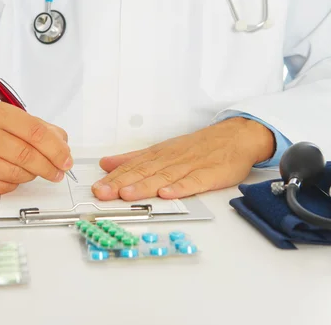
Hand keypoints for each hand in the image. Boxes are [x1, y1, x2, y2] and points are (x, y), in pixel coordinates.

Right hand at [0, 102, 72, 195]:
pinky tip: (10, 175)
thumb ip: (44, 131)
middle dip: (48, 167)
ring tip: (32, 171)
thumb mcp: (16, 122)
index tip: (66, 161)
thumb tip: (64, 149)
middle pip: (26, 155)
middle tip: (58, 173)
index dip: (56, 149)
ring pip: (16, 174)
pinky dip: (13, 184)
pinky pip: (2, 186)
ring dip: (31, 175)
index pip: (35, 132)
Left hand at [91, 117, 274, 200]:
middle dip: (121, 183)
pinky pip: (194, 181)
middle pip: (143, 172)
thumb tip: (106, 164)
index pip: (132, 167)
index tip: (95, 188)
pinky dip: (180, 188)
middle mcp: (171, 159)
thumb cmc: (198, 146)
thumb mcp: (162, 149)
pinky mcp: (209, 174)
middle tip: (102, 192)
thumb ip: (134, 158)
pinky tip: (167, 194)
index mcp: (159, 155)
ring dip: (144, 186)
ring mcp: (190, 166)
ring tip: (126, 194)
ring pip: (164, 177)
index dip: (113, 178)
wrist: (235, 136)